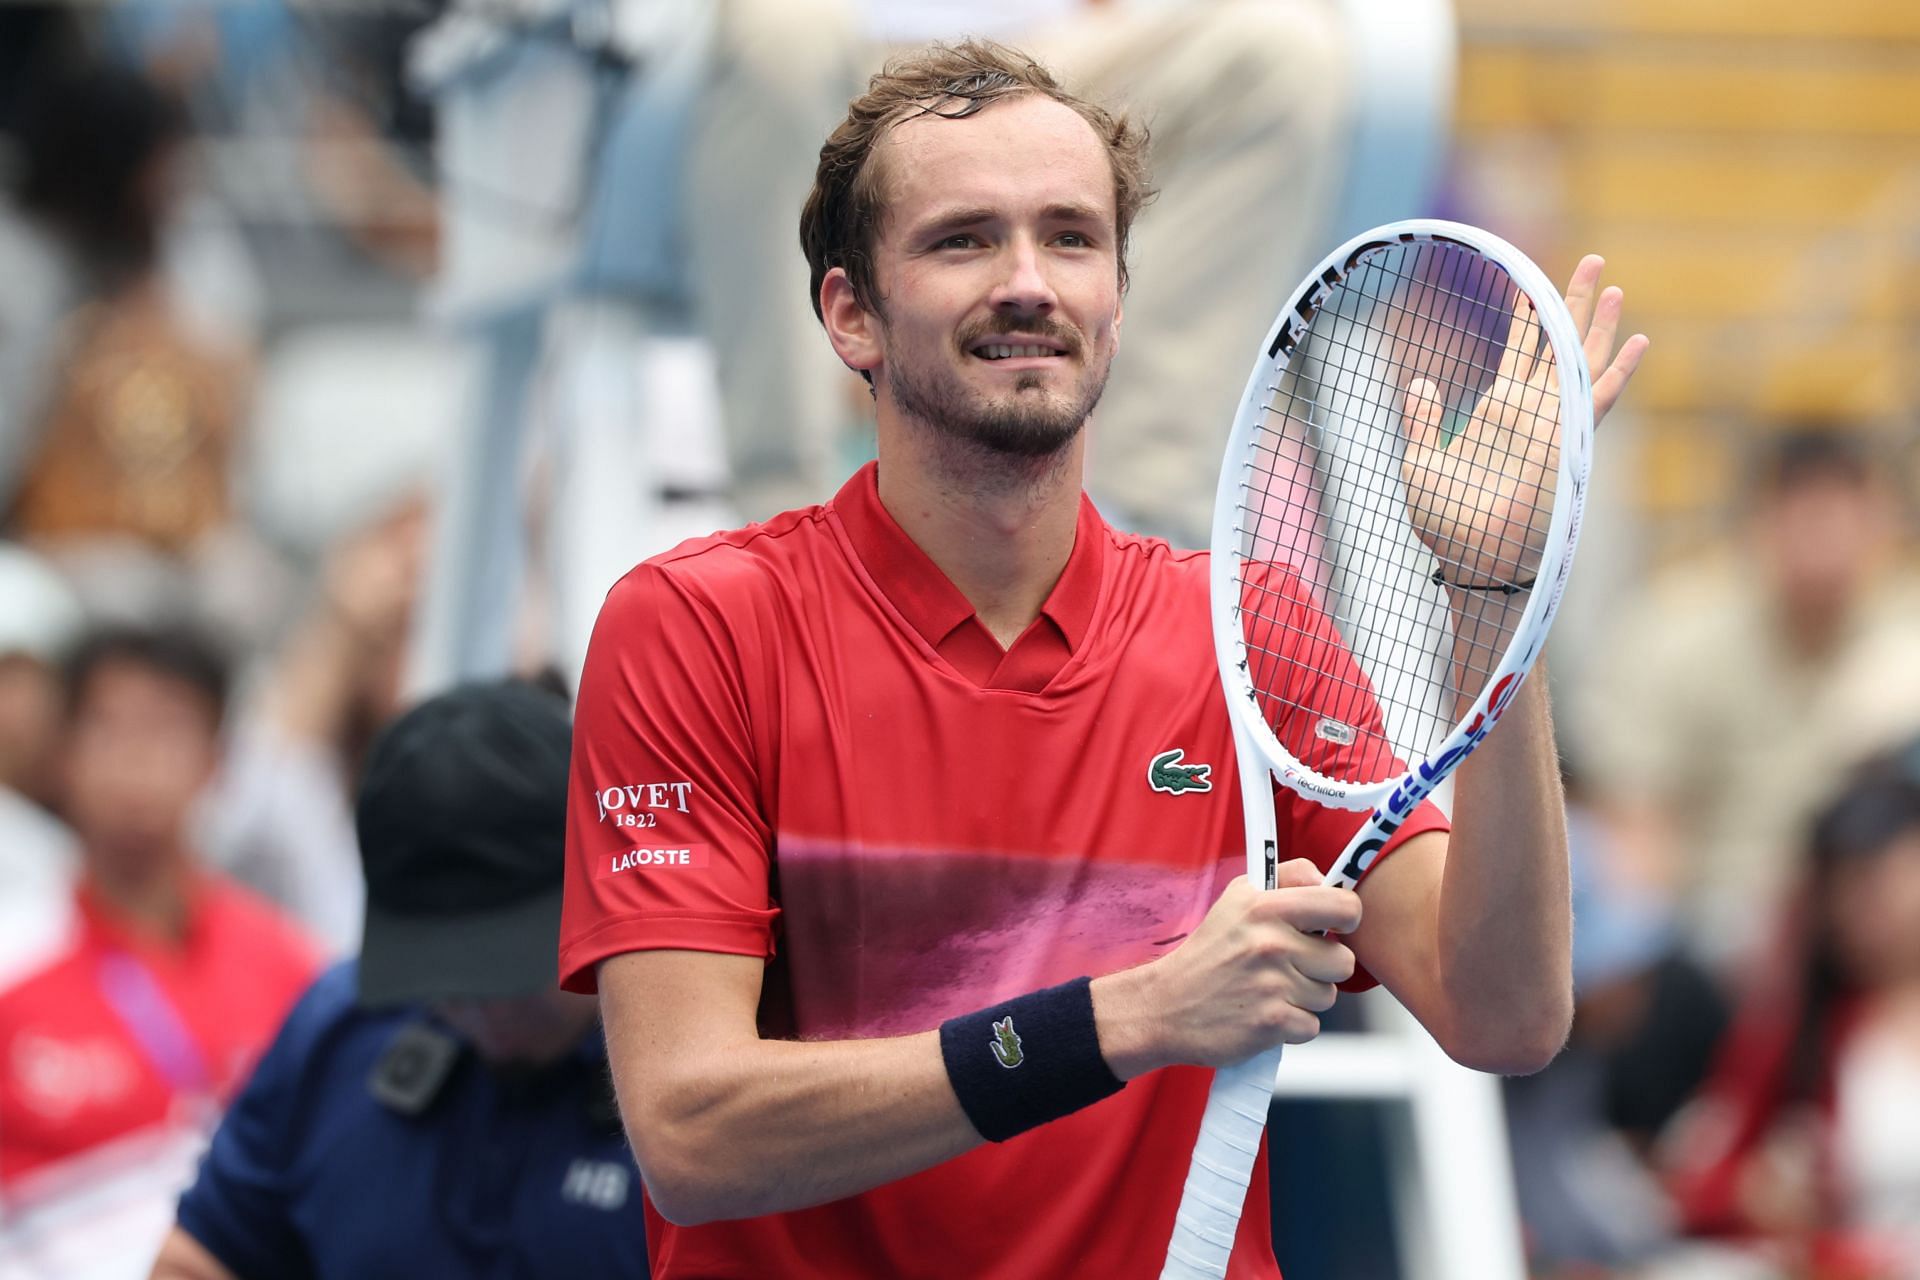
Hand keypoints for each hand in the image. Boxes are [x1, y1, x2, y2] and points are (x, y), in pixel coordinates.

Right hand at [1093, 861, 1360, 1075]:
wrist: (1165, 1005)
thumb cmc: (1208, 952)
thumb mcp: (1237, 899)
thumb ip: (1287, 880)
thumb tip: (1326, 882)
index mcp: (1266, 907)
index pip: (1343, 907)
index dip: (1346, 919)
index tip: (1332, 929)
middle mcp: (1272, 943)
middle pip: (1343, 961)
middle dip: (1322, 969)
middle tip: (1291, 967)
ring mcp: (1273, 985)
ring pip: (1327, 996)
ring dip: (1305, 998)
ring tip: (1271, 991)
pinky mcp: (1273, 1023)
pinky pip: (1312, 1027)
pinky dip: (1292, 1026)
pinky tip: (1265, 1014)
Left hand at [1400, 255, 1647, 586]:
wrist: (1471, 558)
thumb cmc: (1446, 523)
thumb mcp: (1419, 463)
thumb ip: (1423, 421)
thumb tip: (1421, 382)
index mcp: (1498, 412)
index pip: (1519, 350)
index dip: (1526, 313)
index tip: (1529, 278)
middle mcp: (1532, 411)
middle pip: (1560, 343)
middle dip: (1575, 301)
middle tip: (1592, 260)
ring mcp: (1553, 423)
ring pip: (1583, 360)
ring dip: (1599, 323)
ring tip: (1613, 285)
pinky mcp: (1567, 440)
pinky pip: (1597, 399)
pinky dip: (1618, 370)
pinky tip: (1638, 342)